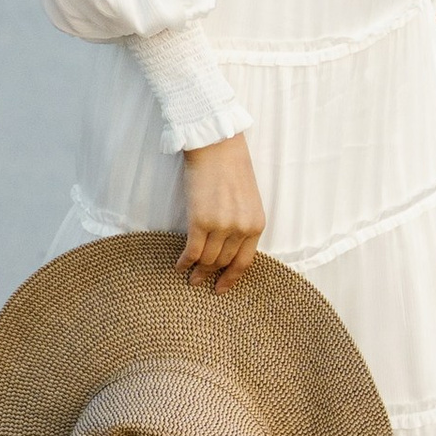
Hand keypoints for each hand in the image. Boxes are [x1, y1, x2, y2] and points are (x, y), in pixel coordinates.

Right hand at [180, 133, 264, 290]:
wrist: (216, 146)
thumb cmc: (232, 169)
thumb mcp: (248, 201)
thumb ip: (242, 225)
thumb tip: (227, 251)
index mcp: (256, 224)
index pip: (244, 262)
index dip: (231, 278)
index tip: (221, 289)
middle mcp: (241, 228)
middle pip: (223, 261)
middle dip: (210, 273)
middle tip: (198, 281)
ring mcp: (221, 225)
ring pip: (207, 259)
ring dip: (197, 269)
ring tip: (189, 275)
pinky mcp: (199, 220)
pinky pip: (192, 251)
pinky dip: (184, 261)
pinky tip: (179, 265)